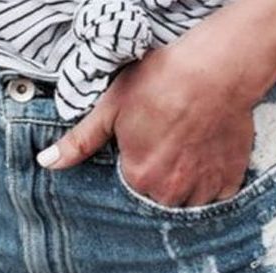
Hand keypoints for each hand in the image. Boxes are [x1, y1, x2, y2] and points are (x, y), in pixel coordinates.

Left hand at [36, 41, 256, 207]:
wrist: (217, 69)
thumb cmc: (162, 83)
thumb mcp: (111, 107)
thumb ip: (80, 141)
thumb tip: (46, 163)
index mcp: (139, 177)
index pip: (132, 185)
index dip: (138, 164)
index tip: (148, 145)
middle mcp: (169, 192)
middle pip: (159, 196)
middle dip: (161, 178)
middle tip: (169, 144)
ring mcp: (202, 188)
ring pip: (188, 200)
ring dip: (186, 184)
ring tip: (189, 150)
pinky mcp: (229, 180)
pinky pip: (217, 197)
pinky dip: (212, 184)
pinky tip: (208, 157)